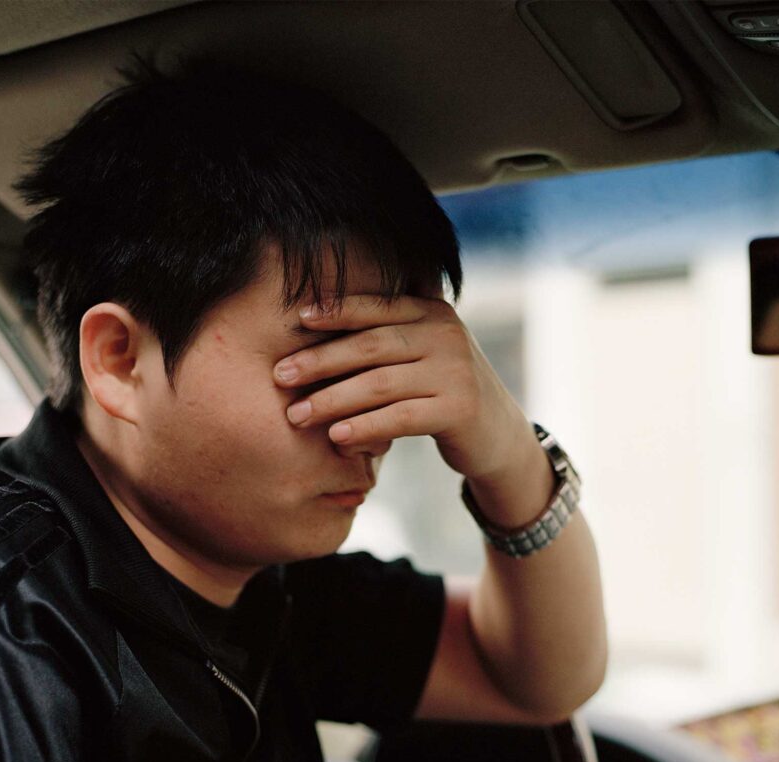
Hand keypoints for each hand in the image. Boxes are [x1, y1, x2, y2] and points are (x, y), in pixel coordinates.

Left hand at [274, 295, 534, 484]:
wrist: (498, 434)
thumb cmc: (444, 391)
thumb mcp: (425, 352)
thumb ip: (392, 332)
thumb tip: (320, 314)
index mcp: (433, 313)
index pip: (378, 307)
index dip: (337, 310)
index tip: (297, 319)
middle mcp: (446, 336)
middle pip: (371, 346)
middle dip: (321, 361)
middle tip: (280, 376)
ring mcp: (455, 373)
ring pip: (380, 384)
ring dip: (332, 401)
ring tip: (296, 416)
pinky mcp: (459, 411)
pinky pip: (399, 418)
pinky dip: (364, 427)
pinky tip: (336, 437)